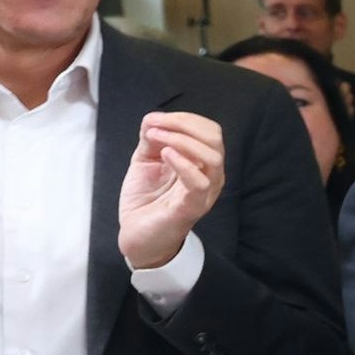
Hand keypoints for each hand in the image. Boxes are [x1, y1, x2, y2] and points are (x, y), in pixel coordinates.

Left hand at [116, 112, 227, 270]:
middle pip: (215, 138)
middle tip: (156, 126)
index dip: (184, 119)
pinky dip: (183, 163)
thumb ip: (152, 140)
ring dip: (181, 140)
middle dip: (184, 124)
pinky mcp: (192, 208)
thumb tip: (153, 118)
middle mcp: (210, 176)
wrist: (139, 236)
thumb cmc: (147, 200)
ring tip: (155, 139)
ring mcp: (204, 192)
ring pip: (212, 157)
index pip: (208, 131)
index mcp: (202, 163)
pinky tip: (165, 155)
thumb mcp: (146, 161)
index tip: (154, 119)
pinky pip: (199, 183)